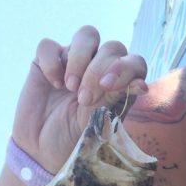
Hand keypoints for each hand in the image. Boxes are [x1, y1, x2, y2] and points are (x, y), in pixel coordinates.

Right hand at [12, 26, 148, 174]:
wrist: (43, 150)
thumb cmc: (77, 140)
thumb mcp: (99, 124)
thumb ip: (116, 100)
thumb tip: (142, 84)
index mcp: (120, 86)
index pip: (135, 63)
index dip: (126, 68)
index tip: (107, 86)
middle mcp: (101, 68)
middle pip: (112, 47)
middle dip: (98, 71)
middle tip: (83, 99)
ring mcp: (75, 61)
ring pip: (87, 35)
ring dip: (80, 58)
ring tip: (70, 87)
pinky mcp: (48, 61)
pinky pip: (50, 45)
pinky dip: (52, 62)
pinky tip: (53, 83)